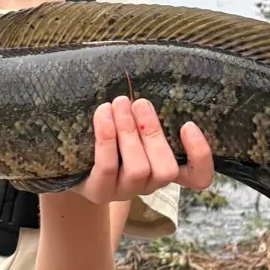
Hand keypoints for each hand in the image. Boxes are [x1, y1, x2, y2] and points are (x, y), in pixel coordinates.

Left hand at [74, 96, 213, 205]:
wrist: (70, 161)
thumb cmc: (108, 135)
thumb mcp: (132, 125)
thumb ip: (144, 114)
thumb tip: (149, 77)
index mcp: (163, 168)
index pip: (198, 177)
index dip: (200, 156)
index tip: (188, 125)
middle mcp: (149, 184)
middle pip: (165, 170)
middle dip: (153, 132)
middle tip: (140, 102)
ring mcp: (124, 191)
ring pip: (137, 168)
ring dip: (128, 131)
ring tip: (118, 103)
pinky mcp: (99, 191)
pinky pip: (106, 167)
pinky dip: (107, 138)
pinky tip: (103, 114)